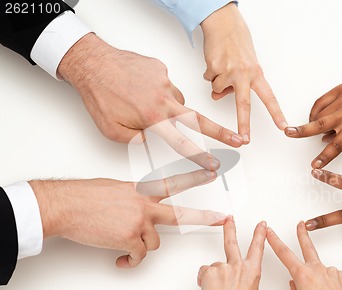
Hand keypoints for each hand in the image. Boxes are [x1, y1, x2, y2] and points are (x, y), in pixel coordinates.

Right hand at [29, 170, 225, 267]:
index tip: (211, 174)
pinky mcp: (129, 239)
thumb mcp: (116, 188)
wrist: (67, 206)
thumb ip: (134, 197)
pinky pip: (138, 256)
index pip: (174, 183)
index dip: (195, 178)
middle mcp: (145, 205)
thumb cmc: (85, 196)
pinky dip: (130, 261)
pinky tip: (121, 260)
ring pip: (154, 243)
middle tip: (221, 218)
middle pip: (181, 215)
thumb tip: (138, 207)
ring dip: (142, 246)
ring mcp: (139, 222)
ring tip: (127, 246)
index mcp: (142, 190)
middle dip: (204, 217)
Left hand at [58, 33, 243, 167]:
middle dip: (221, 132)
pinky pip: (166, 83)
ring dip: (168, 106)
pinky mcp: (161, 68)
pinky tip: (140, 87)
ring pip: (177, 100)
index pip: (183, 143)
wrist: (92, 62)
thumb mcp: (112, 130)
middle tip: (238, 139)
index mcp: (153, 118)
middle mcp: (164, 100)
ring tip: (144, 102)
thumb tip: (149, 139)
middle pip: (200, 120)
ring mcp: (165, 81)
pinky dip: (157, 89)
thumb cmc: (99, 96)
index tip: (213, 163)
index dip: (200, 156)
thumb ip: (135, 140)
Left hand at [197, 217, 266, 289]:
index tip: (261, 225)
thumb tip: (230, 273)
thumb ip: (242, 277)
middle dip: (230, 228)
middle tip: (228, 218)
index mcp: (253, 272)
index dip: (259, 234)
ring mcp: (224, 268)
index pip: (257, 247)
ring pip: (214, 266)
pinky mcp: (210, 271)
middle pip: (232, 242)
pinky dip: (204, 281)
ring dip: (213, 277)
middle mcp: (239, 266)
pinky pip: (204, 272)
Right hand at [201, 3, 286, 142]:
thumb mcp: (245, 66)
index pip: (269, 97)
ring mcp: (228, 71)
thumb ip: (238, 84)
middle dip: (244, 124)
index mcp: (256, 74)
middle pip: (244, 104)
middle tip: (245, 139)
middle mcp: (244, 74)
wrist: (223, 23)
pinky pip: (210, 79)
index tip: (282, 126)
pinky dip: (210, 74)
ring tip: (222, 67)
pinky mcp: (214, 68)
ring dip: (218, 83)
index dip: (276, 113)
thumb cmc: (237, 44)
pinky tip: (215, 62)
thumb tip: (221, 96)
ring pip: (219, 90)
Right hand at [266, 222, 341, 289]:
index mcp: (303, 276)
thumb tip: (295, 283)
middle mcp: (317, 270)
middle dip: (302, 234)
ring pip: (320, 270)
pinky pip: (332, 277)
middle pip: (307, 247)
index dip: (275, 241)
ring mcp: (331, 271)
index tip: (270, 232)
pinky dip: (330, 284)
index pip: (284, 254)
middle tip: (300, 225)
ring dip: (318, 279)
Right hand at [284, 60, 341, 167]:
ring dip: (312, 123)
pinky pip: (321, 101)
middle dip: (301, 131)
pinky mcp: (340, 89)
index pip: (335, 146)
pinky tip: (314, 115)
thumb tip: (328, 139)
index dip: (324, 158)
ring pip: (319, 114)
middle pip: (319, 125)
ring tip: (308, 127)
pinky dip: (315, 110)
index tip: (314, 165)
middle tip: (288, 133)